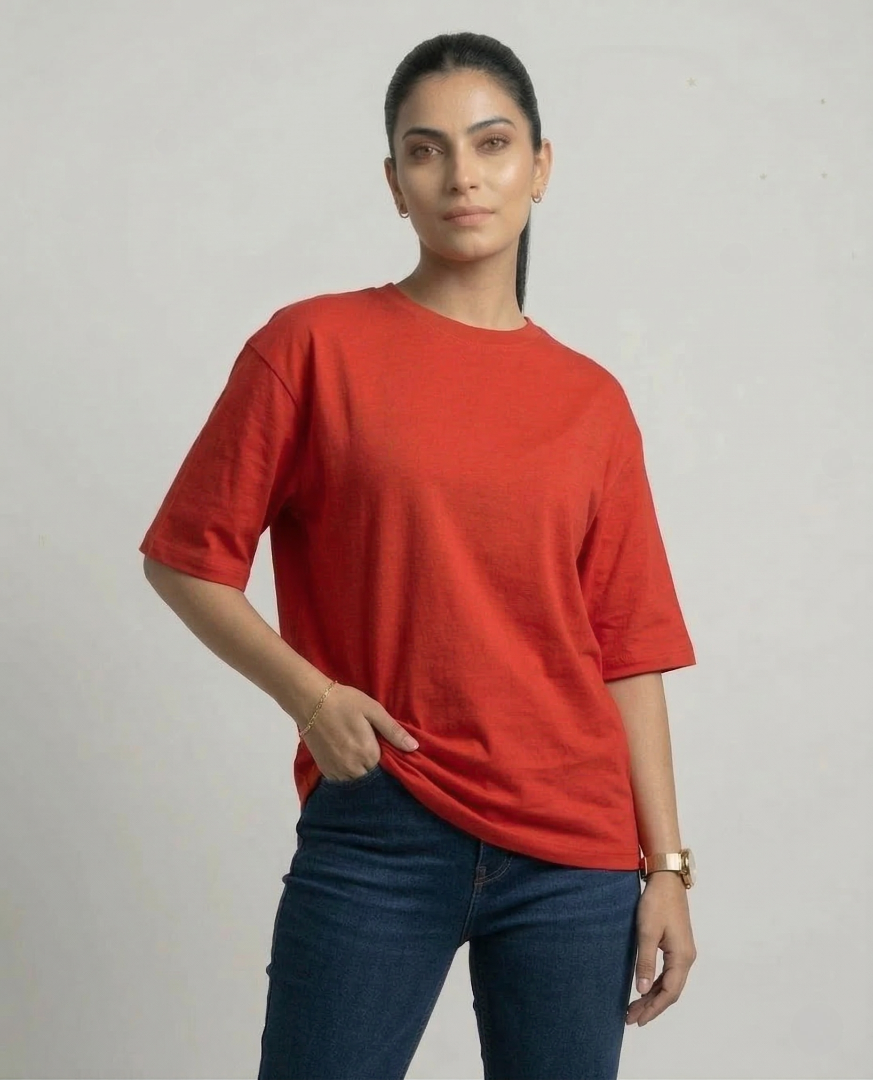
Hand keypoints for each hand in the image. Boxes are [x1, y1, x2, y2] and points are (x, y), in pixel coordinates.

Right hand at [297, 681, 419, 781]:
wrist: (310, 701)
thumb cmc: (345, 702)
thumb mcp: (373, 710)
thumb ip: (393, 731)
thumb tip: (414, 748)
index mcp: (368, 754)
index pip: (386, 768)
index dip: (387, 759)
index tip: (385, 749)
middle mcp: (353, 768)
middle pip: (371, 776)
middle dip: (374, 767)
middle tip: (371, 749)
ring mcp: (337, 771)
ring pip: (356, 781)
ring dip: (361, 772)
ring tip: (359, 755)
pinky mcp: (324, 770)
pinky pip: (341, 780)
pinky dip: (347, 773)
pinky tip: (347, 759)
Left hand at [626, 871, 696, 1027]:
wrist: (667, 880)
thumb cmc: (656, 903)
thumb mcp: (647, 932)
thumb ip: (645, 962)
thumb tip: (641, 990)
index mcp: (682, 958)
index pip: (669, 992)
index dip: (653, 1008)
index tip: (637, 1020)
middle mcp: (686, 958)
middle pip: (670, 991)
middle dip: (651, 1006)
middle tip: (631, 1018)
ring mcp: (683, 952)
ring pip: (669, 983)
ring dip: (653, 996)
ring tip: (634, 1008)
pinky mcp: (677, 945)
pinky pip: (668, 972)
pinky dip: (656, 984)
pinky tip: (644, 988)